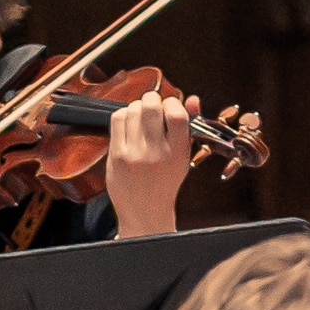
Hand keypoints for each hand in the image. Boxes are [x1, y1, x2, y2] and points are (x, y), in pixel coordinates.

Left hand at [103, 85, 192, 235]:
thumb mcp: (183, 157)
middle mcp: (157, 153)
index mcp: (178, 153)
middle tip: (153, 104)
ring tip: (140, 118)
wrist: (144, 211)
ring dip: (137, 107)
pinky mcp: (117, 156)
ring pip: (132, 110)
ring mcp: (134, 154)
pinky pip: (117, 120)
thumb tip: (192, 99)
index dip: (172, 102)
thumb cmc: (165, 182)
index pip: (177, 114)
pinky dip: (123, 115)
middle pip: (151, 106)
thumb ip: (188, 126)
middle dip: (152, 99)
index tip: (170, 106)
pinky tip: (128, 124)